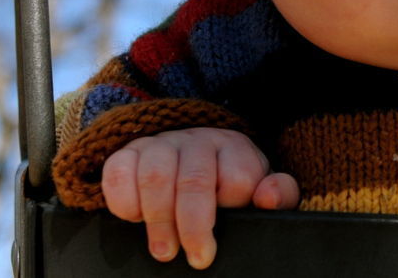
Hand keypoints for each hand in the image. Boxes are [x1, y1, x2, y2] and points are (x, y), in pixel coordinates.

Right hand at [101, 127, 299, 269]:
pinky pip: (118, 171)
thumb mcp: (258, 189)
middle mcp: (198, 140)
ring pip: (155, 176)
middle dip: (193, 225)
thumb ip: (279, 194)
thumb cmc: (229, 184)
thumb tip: (268, 196)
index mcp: (235, 148)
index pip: (237, 177)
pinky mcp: (129, 152)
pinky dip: (123, 201)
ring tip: (165, 250)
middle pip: (194, 180)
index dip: (228, 209)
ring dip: (158, 220)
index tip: (218, 240)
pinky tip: (135, 219)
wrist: (193, 159)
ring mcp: (162, 143)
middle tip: (195, 257)